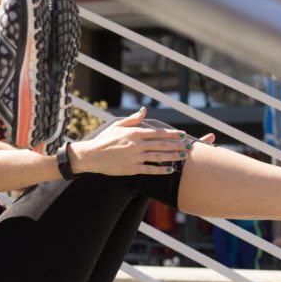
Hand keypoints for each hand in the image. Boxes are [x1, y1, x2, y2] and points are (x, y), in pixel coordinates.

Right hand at [67, 107, 198, 176]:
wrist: (91, 156)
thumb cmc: (104, 139)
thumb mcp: (117, 126)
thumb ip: (132, 119)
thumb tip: (144, 111)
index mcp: (133, 133)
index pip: (157, 133)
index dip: (172, 134)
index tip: (183, 134)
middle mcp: (136, 145)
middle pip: (161, 145)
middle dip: (177, 145)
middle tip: (189, 146)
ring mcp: (134, 158)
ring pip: (158, 157)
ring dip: (173, 156)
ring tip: (184, 156)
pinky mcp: (131, 169)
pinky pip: (150, 170)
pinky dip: (161, 170)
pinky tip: (170, 170)